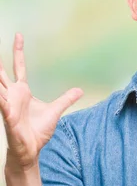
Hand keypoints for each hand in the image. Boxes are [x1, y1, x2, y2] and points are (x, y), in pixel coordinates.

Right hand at [0, 33, 82, 171]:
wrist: (31, 150)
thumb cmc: (38, 131)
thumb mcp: (56, 111)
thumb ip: (66, 99)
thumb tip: (79, 90)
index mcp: (22, 91)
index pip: (18, 67)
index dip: (18, 51)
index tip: (18, 35)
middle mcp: (13, 95)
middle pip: (2, 72)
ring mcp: (8, 104)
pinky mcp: (7, 116)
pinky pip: (2, 104)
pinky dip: (1, 98)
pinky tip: (1, 93)